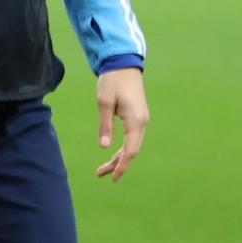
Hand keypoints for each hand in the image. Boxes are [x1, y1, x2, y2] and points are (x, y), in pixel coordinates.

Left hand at [94, 67, 148, 183]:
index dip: (122, 165)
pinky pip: (132, 137)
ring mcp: (142, 119)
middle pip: (132, 150)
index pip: (130, 150)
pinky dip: (123, 148)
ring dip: (119, 157)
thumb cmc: (112, 81)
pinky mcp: (138, 116)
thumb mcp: (104, 103)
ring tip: (103, 168)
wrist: (123, 64)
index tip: (112, 178)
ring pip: (132, 145)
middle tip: (99, 174)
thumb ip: (105, 125)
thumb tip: (104, 147)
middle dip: (117, 164)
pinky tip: (113, 154)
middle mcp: (142, 122)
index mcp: (135, 120)